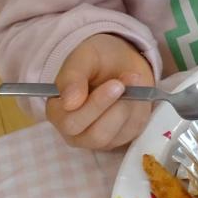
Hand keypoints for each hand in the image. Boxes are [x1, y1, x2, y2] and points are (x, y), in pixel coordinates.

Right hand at [46, 33, 154, 149]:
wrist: (119, 61)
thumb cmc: (96, 60)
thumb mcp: (83, 58)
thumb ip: (72, 77)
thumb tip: (70, 103)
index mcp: (58, 112)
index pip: (71, 122)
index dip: (95, 105)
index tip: (116, 84)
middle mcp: (75, 133)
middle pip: (95, 135)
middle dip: (116, 107)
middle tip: (129, 78)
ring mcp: (99, 139)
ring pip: (115, 136)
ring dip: (130, 105)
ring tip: (134, 77)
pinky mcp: (121, 137)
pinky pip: (133, 130)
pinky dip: (139, 108)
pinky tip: (139, 90)